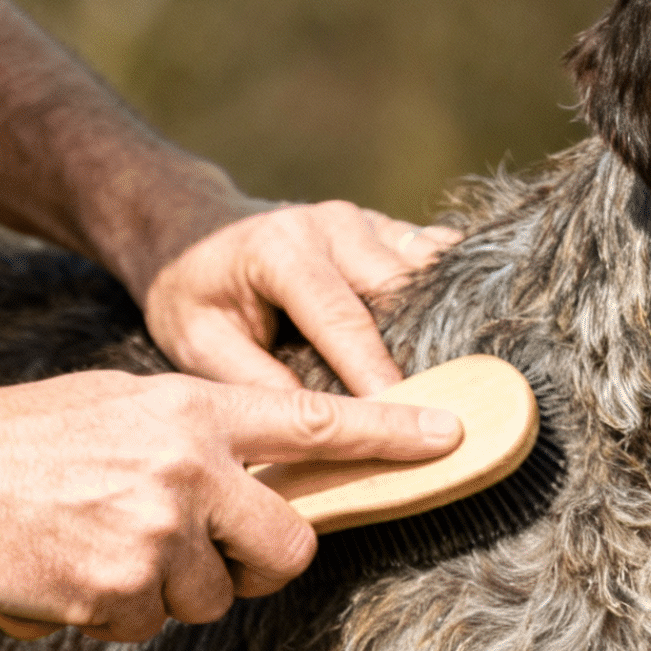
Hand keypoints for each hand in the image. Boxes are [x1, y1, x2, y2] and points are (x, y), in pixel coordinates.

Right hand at [0, 370, 462, 641]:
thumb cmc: (37, 435)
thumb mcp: (132, 405)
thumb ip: (207, 437)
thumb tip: (274, 480)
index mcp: (198, 410)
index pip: (319, 424)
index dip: (393, 435)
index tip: (453, 437)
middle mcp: (190, 469)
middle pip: (290, 547)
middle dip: (264, 563)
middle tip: (219, 551)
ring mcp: (155, 534)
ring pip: (216, 597)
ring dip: (175, 589)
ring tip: (111, 545)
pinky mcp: (115, 592)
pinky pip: (150, 625)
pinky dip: (118, 613)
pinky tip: (75, 572)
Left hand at [138, 201, 462, 395]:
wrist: (193, 232)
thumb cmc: (192, 293)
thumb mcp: (198, 342)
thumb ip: (256, 381)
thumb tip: (321, 430)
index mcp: (282, 249)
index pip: (343, 319)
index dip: (375, 372)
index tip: (403, 418)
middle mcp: (333, 225)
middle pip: (399, 291)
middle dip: (422, 348)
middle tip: (439, 407)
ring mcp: (368, 220)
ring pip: (429, 271)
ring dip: (445, 320)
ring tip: (458, 376)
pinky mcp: (389, 228)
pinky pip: (435, 260)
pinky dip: (449, 298)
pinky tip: (456, 338)